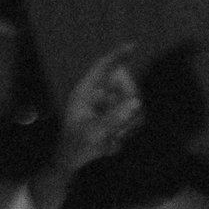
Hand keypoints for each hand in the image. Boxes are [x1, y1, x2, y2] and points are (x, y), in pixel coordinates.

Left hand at [52, 42, 143, 182]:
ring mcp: (108, 105)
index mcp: (86, 92)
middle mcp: (98, 95)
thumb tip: (136, 102)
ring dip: (128, 122)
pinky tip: (115, 142)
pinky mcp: (116, 117)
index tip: (132, 46)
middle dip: (128, 103)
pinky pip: (134, 117)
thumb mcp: (92, 134)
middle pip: (124, 84)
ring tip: (113, 139)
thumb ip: (114, 118)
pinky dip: (129, 130)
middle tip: (121, 127)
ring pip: (132, 103)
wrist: (71, 162)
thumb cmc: (74, 146)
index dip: (117, 56)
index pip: (103, 67)